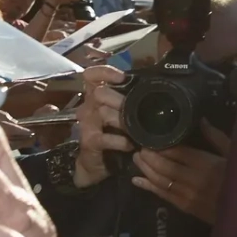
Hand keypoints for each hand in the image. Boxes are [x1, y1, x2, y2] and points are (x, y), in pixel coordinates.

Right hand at [73, 65, 130, 187]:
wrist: (97, 163)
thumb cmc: (112, 135)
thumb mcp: (119, 115)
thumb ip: (127, 100)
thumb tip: (149, 86)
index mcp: (95, 97)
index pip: (92, 76)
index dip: (105, 72)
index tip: (122, 78)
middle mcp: (88, 106)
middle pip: (98, 93)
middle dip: (119, 99)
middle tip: (137, 107)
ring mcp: (87, 124)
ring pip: (103, 113)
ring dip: (123, 121)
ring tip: (137, 128)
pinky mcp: (89, 141)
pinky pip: (106, 138)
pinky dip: (121, 141)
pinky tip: (130, 145)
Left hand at [129, 122, 229, 224]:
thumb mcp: (234, 154)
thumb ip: (217, 138)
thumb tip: (201, 120)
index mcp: (206, 163)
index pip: (178, 152)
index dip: (162, 146)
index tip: (150, 139)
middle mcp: (194, 178)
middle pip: (165, 166)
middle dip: (149, 157)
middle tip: (138, 148)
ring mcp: (188, 194)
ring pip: (161, 180)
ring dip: (146, 170)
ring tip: (136, 159)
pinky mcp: (185, 207)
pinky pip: (163, 195)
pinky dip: (148, 187)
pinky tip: (137, 180)